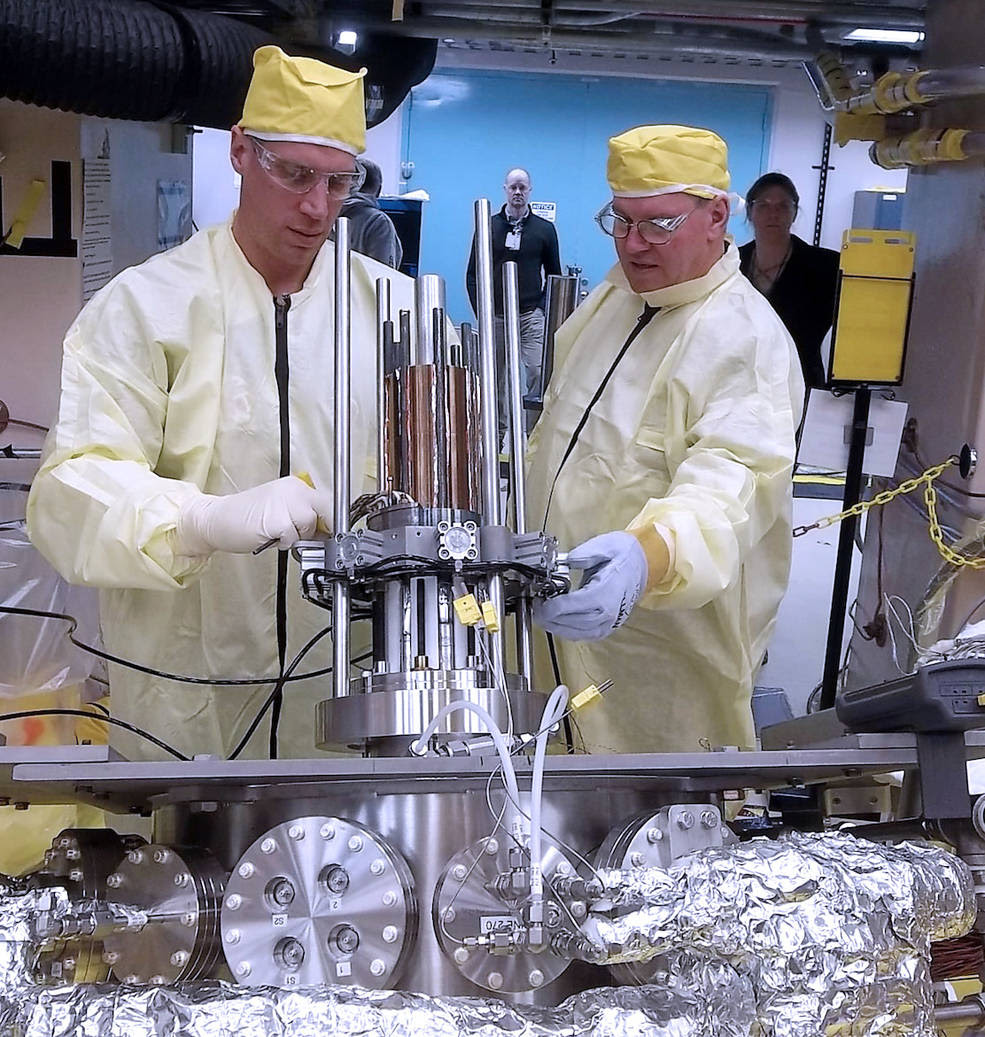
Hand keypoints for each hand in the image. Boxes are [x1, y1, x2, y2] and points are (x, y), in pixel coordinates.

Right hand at [175, 476, 332, 555]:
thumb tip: (327, 533)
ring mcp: (285, 503)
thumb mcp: (281, 510)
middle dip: (318, 528)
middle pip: (326, 511)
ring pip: (310, 526)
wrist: (217, 519)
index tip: (330, 532)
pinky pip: (293, 538)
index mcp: (296, 486)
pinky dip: (284, 543)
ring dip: (298, 537)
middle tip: (300, 536)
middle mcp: (293, 490)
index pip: (328, 501)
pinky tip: (270, 537)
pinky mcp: (276, 520)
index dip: (331, 520)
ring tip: (279, 534)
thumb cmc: (248, 517)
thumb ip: (305, 517)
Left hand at [533, 532, 647, 640]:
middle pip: (571, 623)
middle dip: (549, 617)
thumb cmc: (624, 555)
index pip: (572, 606)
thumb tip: (565, 561)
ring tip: (542, 614)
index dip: (551, 607)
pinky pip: (583, 635)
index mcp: (606, 593)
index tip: (538, 602)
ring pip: (575, 633)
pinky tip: (557, 621)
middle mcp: (608, 612)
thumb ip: (583, 554)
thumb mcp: (604, 546)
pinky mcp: (607, 627)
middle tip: (535, 607)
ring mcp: (609, 623)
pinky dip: (567, 630)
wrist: (643, 565)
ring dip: (556, 626)